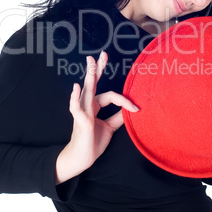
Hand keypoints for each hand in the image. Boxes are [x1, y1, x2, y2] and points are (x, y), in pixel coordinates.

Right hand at [55, 52, 138, 184]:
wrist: (82, 158)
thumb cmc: (93, 141)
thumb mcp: (110, 127)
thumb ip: (118, 116)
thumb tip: (131, 108)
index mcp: (94, 105)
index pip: (111, 95)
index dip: (124, 101)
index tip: (136, 108)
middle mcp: (87, 105)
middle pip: (94, 83)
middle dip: (98, 68)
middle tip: (103, 54)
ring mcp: (83, 111)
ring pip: (87, 91)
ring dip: (90, 76)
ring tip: (91, 62)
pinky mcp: (81, 121)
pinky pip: (76, 107)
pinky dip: (75, 97)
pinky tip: (76, 87)